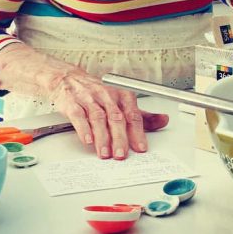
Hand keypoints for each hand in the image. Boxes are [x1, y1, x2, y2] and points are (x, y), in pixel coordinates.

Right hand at [49, 68, 168, 159]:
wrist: (69, 79)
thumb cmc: (98, 93)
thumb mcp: (122, 101)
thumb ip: (141, 115)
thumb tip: (163, 120)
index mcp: (122, 95)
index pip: (132, 115)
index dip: (137, 132)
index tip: (140, 148)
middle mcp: (107, 96)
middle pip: (116, 117)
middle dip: (120, 137)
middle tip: (121, 154)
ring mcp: (89, 99)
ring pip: (98, 117)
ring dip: (102, 137)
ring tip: (105, 153)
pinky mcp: (72, 103)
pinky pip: (78, 115)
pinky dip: (83, 128)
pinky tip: (87, 140)